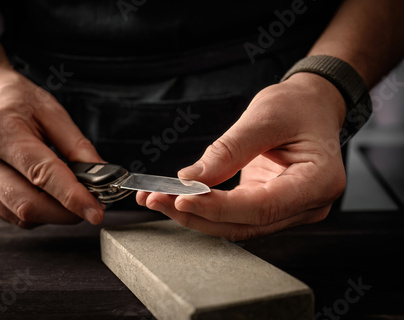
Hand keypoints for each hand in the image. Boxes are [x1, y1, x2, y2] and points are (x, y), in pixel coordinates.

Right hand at [0, 68, 104, 227]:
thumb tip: (102, 176)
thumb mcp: (52, 111)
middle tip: (91, 204)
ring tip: (69, 195)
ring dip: (54, 213)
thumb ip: (78, 146)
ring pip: (22, 216)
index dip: (72, 197)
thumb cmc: (14, 101)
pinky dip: (38, 212)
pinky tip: (46, 194)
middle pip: (29, 205)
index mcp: (0, 132)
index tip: (96, 212)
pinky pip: (13, 216)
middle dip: (67, 212)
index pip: (41, 174)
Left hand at [137, 73, 346, 239]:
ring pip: (237, 224)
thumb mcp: (264, 117)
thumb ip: (229, 150)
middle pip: (246, 223)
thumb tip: (192, 179)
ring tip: (160, 199)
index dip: (218, 207)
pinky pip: (235, 214)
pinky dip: (205, 207)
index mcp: (318, 182)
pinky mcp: (271, 205)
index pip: (261, 207)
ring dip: (196, 215)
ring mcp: (289, 209)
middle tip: (158, 200)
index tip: (182, 198)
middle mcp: (308, 205)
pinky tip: (179, 198)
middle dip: (198, 215)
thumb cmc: (298, 106)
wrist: (312, 106)